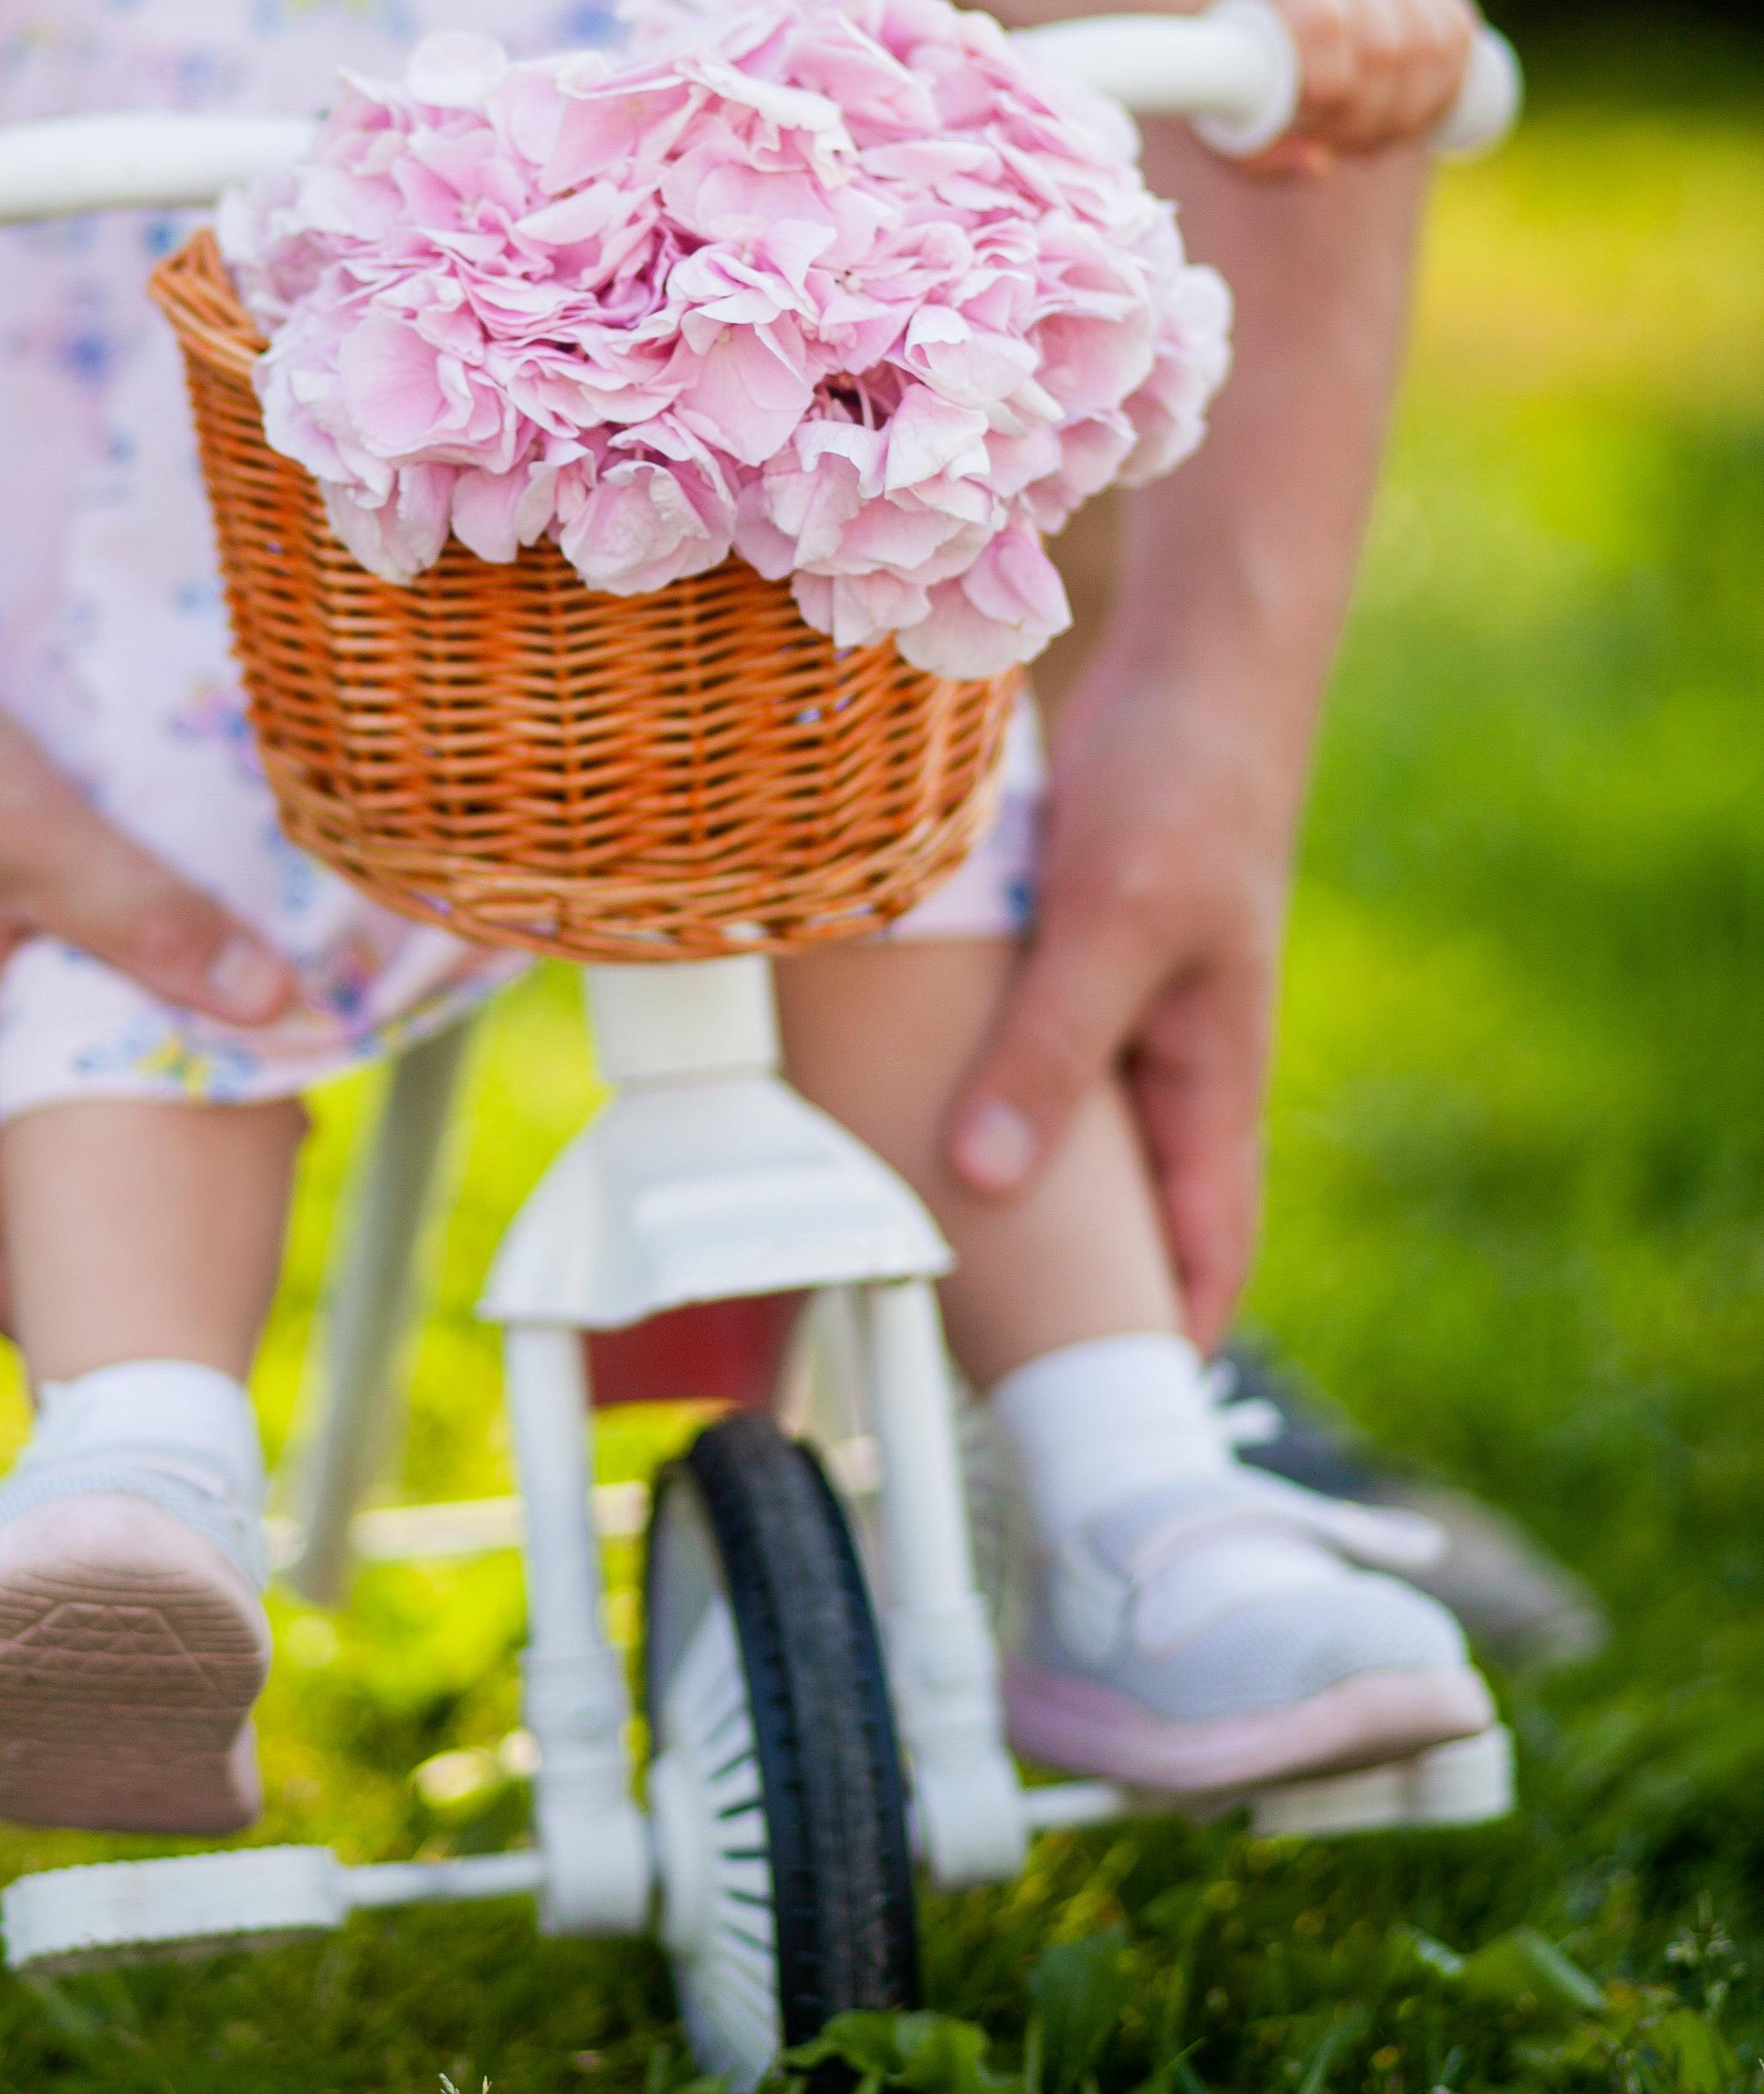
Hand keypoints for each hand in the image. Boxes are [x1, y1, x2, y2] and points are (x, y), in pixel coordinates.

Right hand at [0, 622, 293, 1322]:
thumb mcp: (45, 845)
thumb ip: (157, 926)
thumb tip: (279, 1008)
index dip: (38, 1312)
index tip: (119, 1362)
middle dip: (81, 1242)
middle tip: (190, 1276)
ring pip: (10, 1115)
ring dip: (93, 1146)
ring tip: (210, 1166)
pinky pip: (16, 1047)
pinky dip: (85, 1067)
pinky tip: (170, 1038)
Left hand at [950, 647, 1292, 1347]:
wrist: (1193, 663)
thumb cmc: (1187, 791)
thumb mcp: (1113, 927)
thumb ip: (1050, 1049)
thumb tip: (983, 1178)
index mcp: (1208, 1082)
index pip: (1199, 1252)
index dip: (1158, 1342)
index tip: (1098, 1430)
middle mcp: (1163, 1060)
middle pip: (1113, 1206)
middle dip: (1056, 1281)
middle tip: (966, 1350)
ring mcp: (1112, 1004)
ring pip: (1048, 1124)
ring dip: (991, 1176)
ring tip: (897, 1242)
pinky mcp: (1064, 950)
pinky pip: (1011, 1041)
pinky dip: (963, 1076)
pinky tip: (883, 1094)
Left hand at [1238, 0, 1478, 180]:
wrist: (1262, 13)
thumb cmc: (1242, 77)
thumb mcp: (1230, 123)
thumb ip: (1262, 156)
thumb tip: (1320, 167)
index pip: (1326, 23)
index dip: (1331, 89)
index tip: (1311, 125)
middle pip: (1386, 46)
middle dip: (1370, 117)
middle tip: (1342, 141)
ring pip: (1432, 46)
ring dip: (1408, 112)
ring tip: (1371, 135)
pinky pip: (1460, 37)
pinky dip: (1444, 90)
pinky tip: (1416, 116)